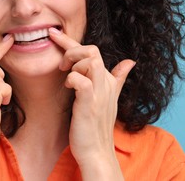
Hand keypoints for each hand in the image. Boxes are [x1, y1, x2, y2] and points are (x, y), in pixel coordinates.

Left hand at [49, 28, 134, 179]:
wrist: (96, 151)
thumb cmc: (96, 124)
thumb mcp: (109, 98)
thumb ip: (118, 78)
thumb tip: (130, 62)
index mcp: (108, 80)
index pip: (93, 52)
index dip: (71, 40)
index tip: (54, 34)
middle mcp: (106, 84)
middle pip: (93, 50)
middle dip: (72, 49)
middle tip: (62, 64)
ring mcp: (99, 93)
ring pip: (91, 61)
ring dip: (74, 63)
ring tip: (66, 75)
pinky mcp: (90, 104)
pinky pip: (82, 81)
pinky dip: (72, 78)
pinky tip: (68, 86)